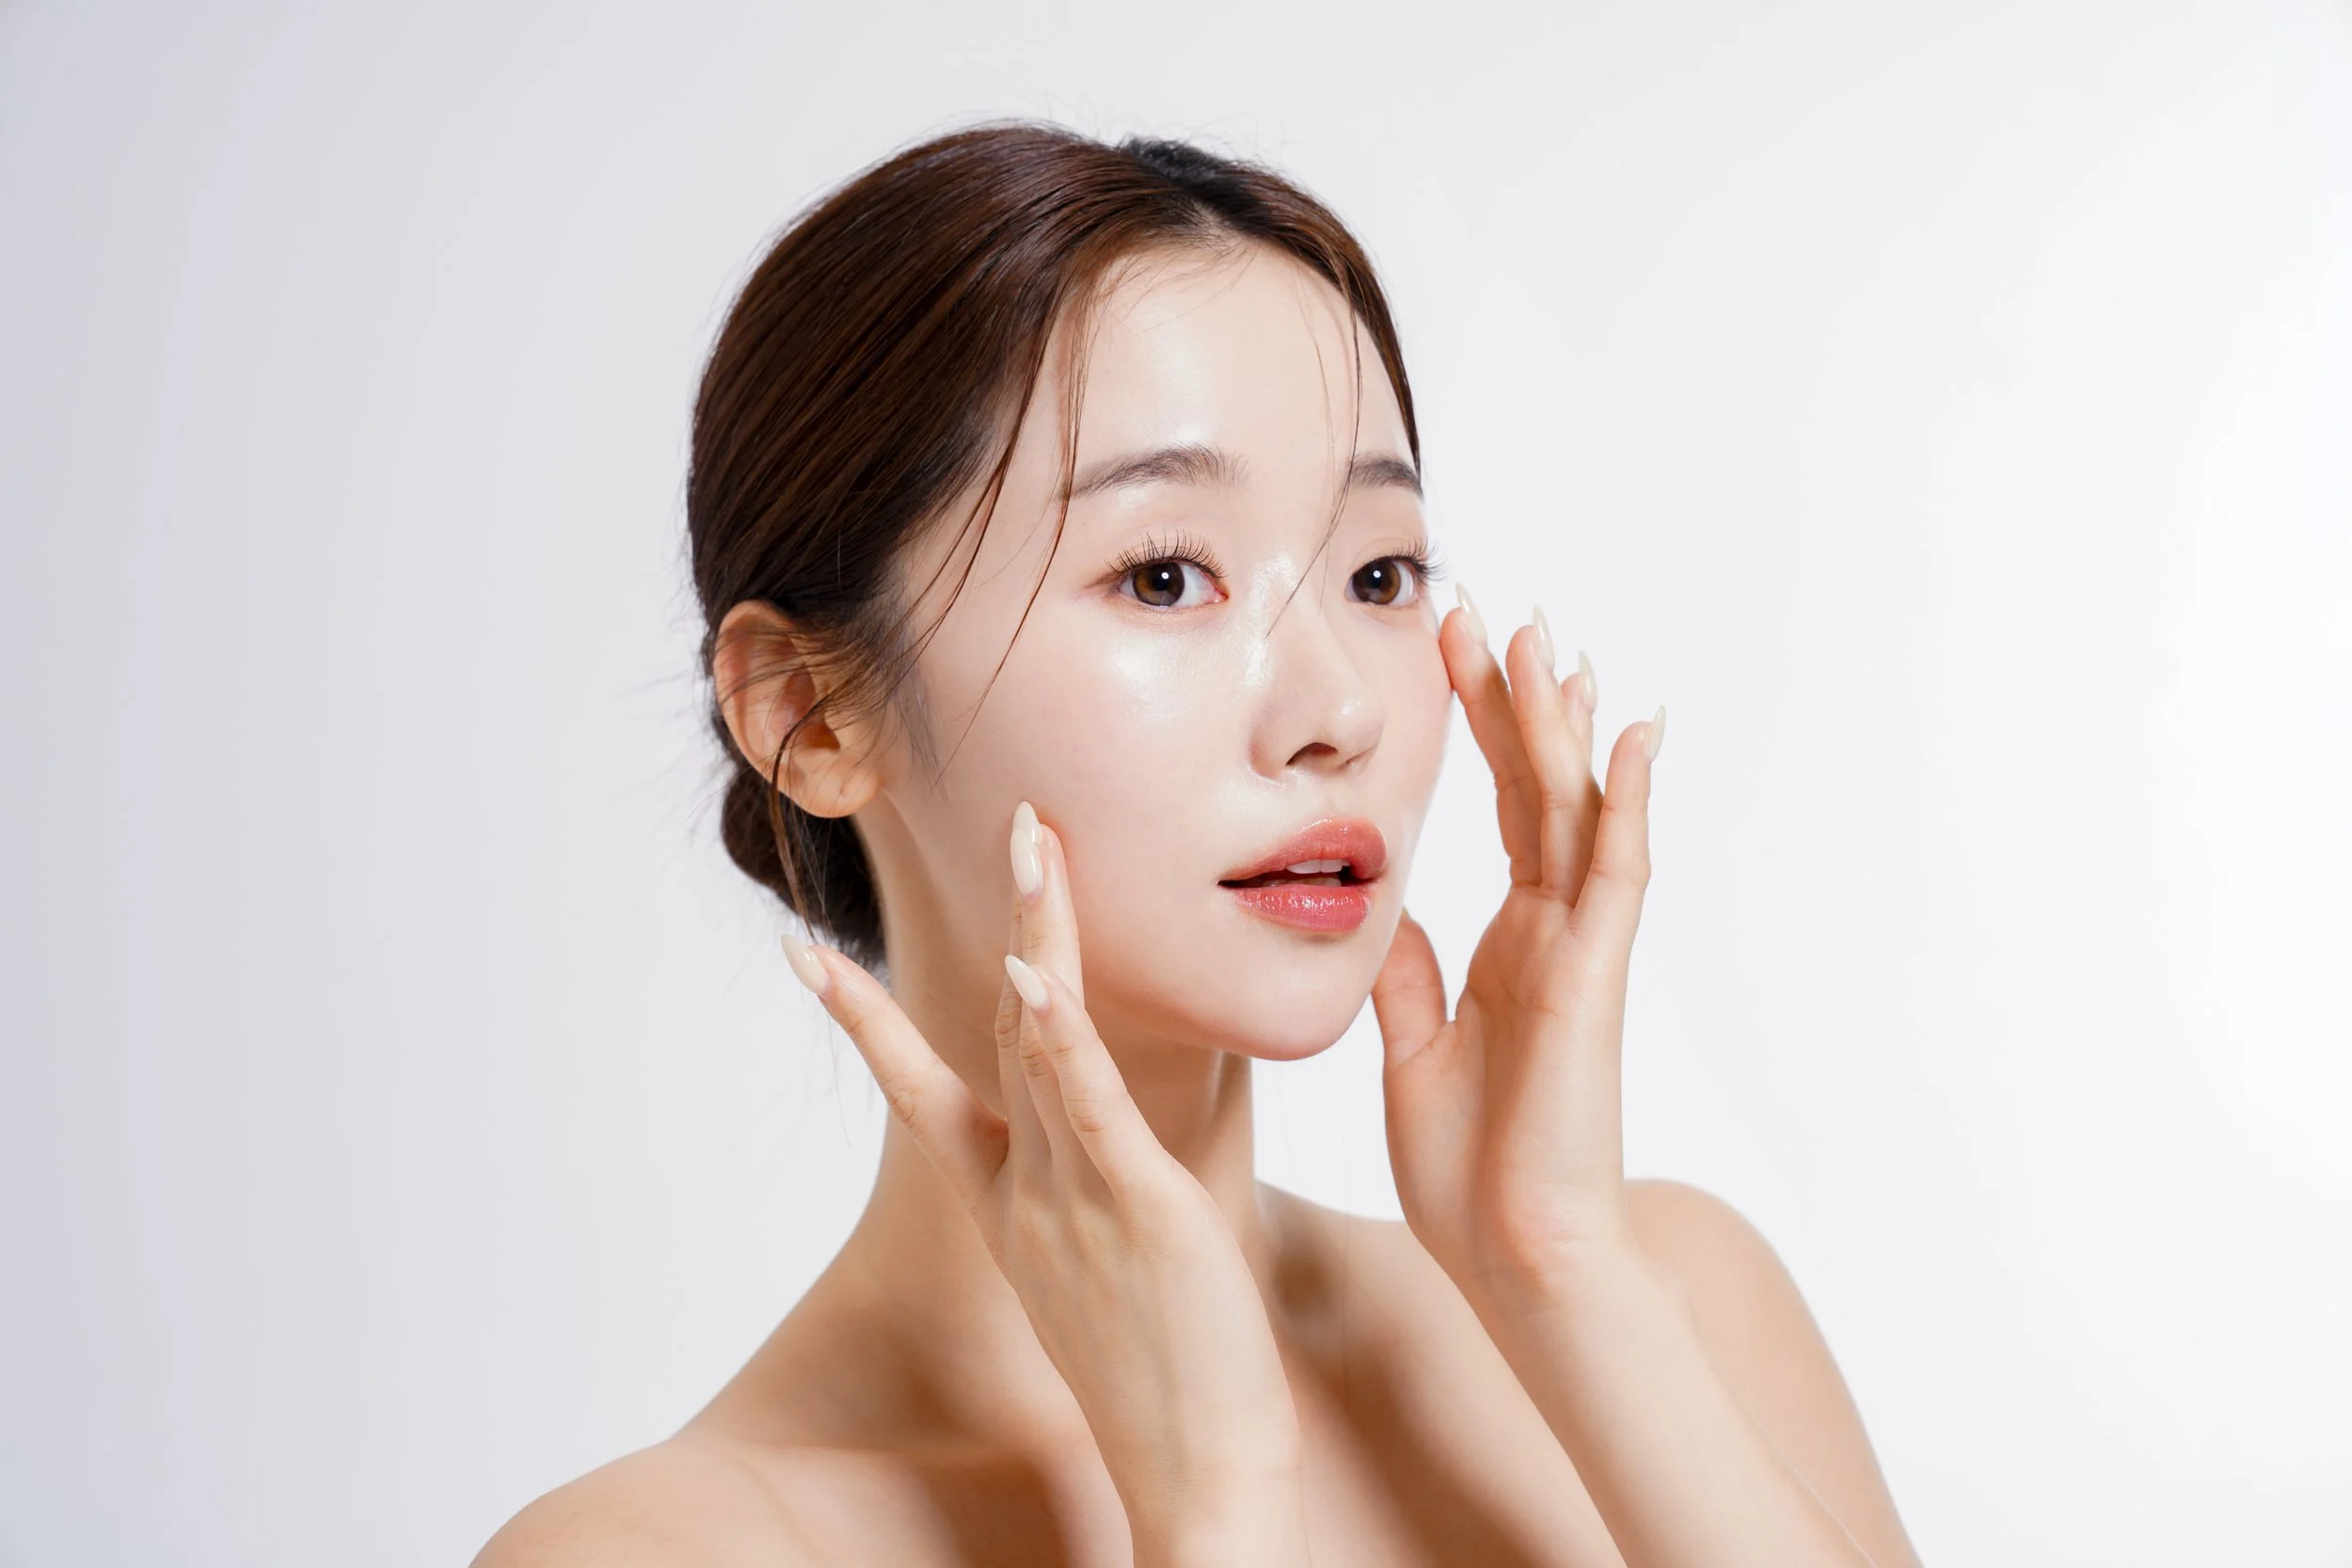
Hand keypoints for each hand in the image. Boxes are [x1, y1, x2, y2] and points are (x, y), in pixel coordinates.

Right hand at [784, 805, 1309, 1563]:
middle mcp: (1028, 1192)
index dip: (863, 1019)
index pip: (922, 1092)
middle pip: (996, 1032)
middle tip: (1010, 818)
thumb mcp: (1108, 1270)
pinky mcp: (1137, 1211)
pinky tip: (1038, 980)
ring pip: (1044, 1045)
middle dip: (1007, 918)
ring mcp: (1072, 1199)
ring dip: (1039, 933)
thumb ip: (1100, 1191)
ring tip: (1033, 838)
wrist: (1195, 1480)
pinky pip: (1086, 1112)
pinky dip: (1059, 1042)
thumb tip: (1116, 1140)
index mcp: (1012, 1205)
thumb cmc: (1164, 1380)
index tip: (801, 954)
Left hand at [1371, 592, 1664, 1310]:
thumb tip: (1389, 912)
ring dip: (1562, 727)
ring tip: (1546, 641)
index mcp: (1508, 946)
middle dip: (1511, 699)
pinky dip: (1629, 805)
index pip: (1497, 811)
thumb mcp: (1413, 1050)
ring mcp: (1579, 952)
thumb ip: (1412, 977)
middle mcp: (1552, 933)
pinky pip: (1617, 877)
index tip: (1447, 650)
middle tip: (1483, 610)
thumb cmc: (1470, 1172)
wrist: (1515, 1256)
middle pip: (1536, 789)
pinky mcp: (1595, 981)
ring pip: (1577, 813)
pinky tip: (1633, 738)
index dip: (1477, 729)